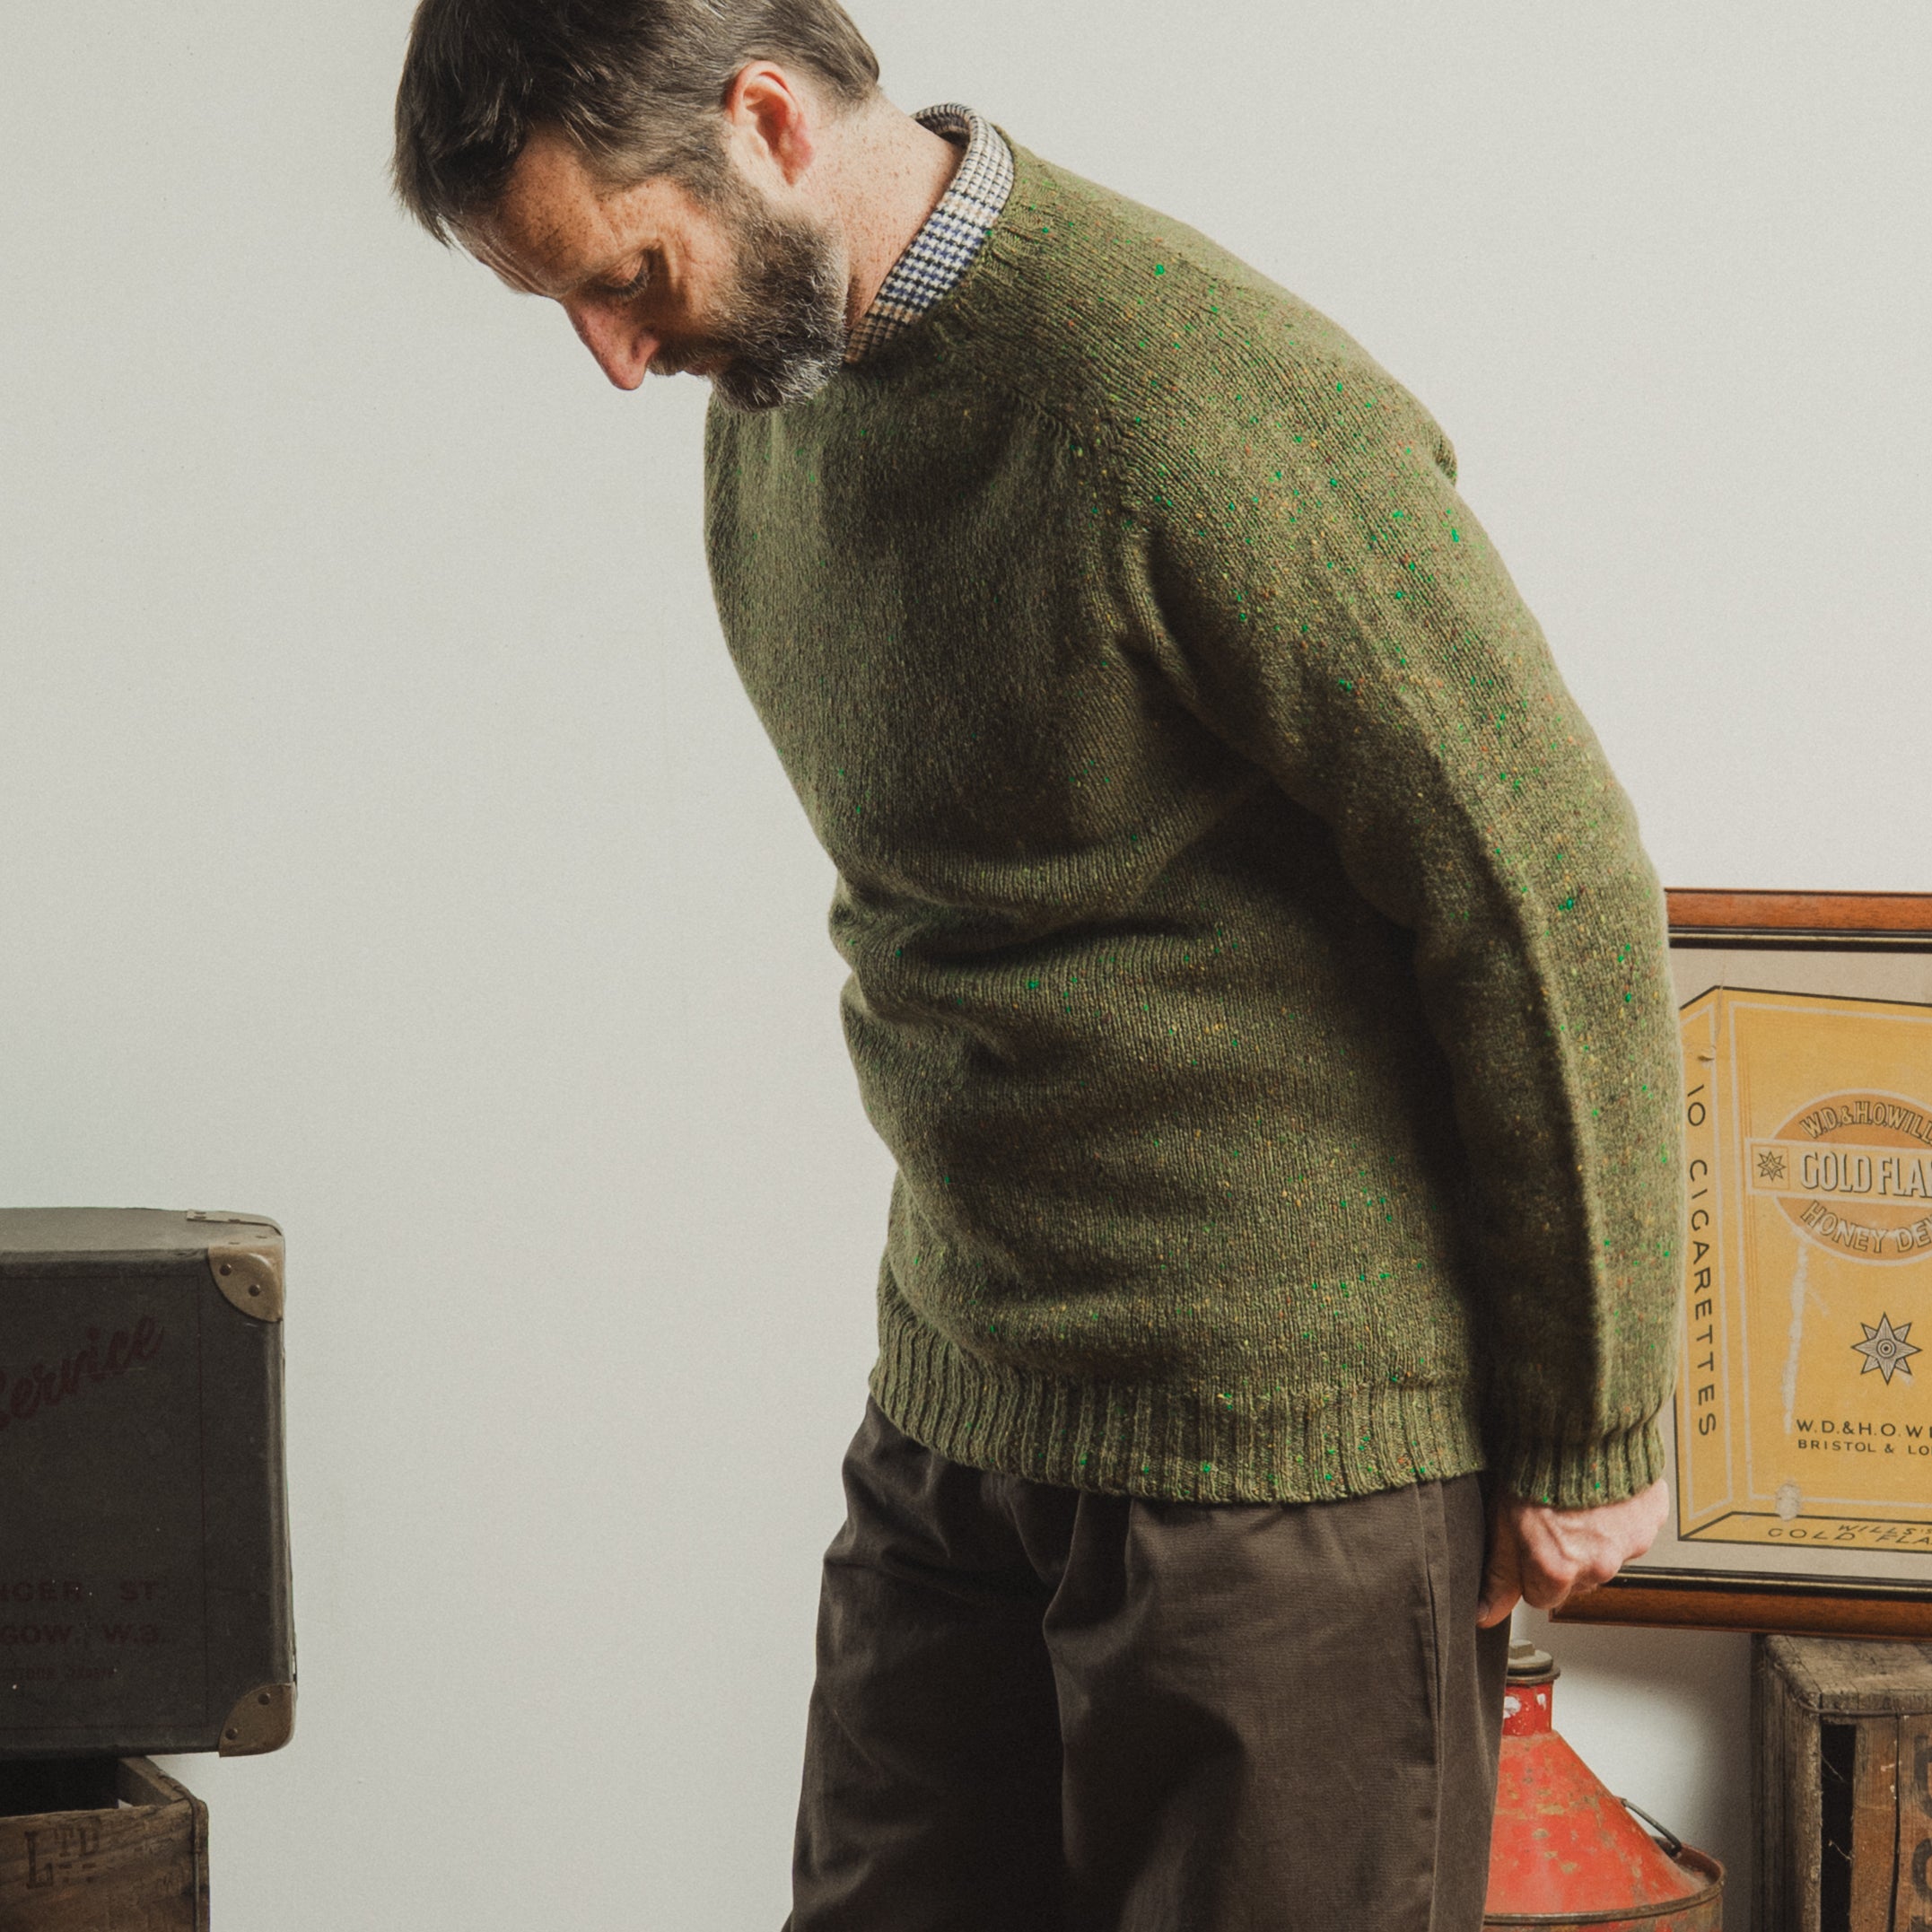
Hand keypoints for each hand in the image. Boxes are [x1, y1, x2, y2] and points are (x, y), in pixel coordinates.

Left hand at [1475, 1478, 1668, 1626]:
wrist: (1576, 1422)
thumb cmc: (1532, 1466)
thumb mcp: (1502, 1521)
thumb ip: (1498, 1575)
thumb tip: (1485, 1615)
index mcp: (1558, 1570)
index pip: (1539, 1597)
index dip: (1528, 1567)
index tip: (1526, 1541)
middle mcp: (1598, 1566)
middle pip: (1576, 1578)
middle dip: (1563, 1555)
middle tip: (1549, 1515)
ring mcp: (1629, 1544)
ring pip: (1604, 1554)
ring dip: (1591, 1536)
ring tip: (1573, 1499)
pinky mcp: (1651, 1521)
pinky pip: (1632, 1529)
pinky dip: (1618, 1516)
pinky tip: (1599, 1492)